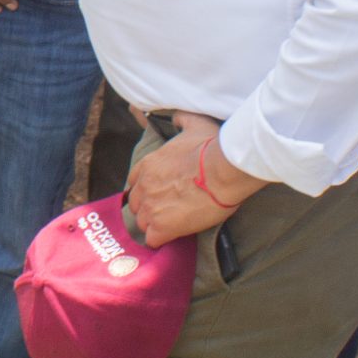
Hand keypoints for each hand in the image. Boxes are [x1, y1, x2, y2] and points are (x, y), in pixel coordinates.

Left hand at [125, 113, 247, 247]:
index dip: (146, 190)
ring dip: (155, 226)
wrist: (223, 170)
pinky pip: (153, 240)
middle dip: (148, 209)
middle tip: (168, 212)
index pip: (134, 182)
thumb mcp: (195, 124)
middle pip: (136, 205)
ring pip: (143, 223)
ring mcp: (151, 207)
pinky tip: (173, 237)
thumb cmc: (211, 147)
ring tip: (173, 226)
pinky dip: (161, 241)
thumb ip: (182, 119)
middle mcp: (144, 186)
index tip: (159, 194)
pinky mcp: (162, 226)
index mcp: (148, 164)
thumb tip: (178, 116)